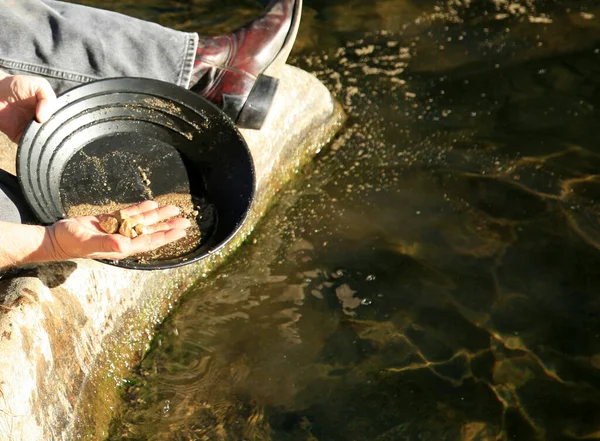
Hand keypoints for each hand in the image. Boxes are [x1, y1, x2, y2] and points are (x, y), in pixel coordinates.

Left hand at [0, 71, 56, 141]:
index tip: (56, 118)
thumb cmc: (16, 85)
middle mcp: (44, 122)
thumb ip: (48, 98)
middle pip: (54, 132)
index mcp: (51, 111)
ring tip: (34, 125)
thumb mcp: (39, 85)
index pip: (61, 120)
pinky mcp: (20, 138)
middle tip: (42, 120)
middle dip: (51, 129)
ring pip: (43, 140)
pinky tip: (29, 133)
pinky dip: (30, 142)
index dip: (61, 121)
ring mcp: (32, 130)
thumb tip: (44, 118)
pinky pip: (29, 145)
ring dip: (41, 136)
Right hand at [47, 201, 189, 260]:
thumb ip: (106, 243)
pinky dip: (141, 209)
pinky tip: (152, 204)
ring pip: (143, 221)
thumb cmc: (71, 242)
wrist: (57, 237)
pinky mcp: (110, 221)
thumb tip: (124, 244)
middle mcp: (124, 238)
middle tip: (186, 221)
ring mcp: (118, 229)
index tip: (181, 232)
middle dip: (168, 226)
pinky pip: (130, 214)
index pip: (150, 241)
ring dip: (158, 215)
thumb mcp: (88, 243)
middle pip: (151, 231)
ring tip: (174, 209)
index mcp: (122, 246)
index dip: (166, 236)